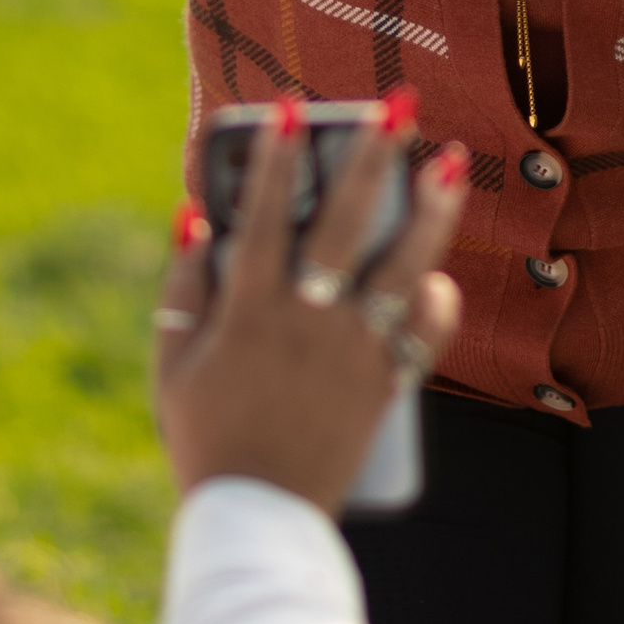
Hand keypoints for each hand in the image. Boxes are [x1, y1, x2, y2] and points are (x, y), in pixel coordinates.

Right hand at [151, 107, 466, 516]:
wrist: (259, 517)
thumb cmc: (207, 436)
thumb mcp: (172, 365)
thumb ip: (183, 290)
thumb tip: (193, 218)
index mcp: (249, 312)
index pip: (262, 217)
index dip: (272, 160)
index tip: (289, 110)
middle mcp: (307, 323)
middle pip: (345, 224)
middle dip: (370, 157)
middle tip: (397, 106)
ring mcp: (352, 353)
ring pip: (400, 268)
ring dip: (429, 211)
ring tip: (451, 163)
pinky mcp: (384, 386)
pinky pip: (422, 337)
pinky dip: (434, 304)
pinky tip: (442, 273)